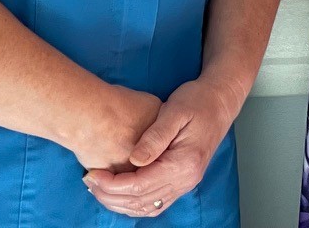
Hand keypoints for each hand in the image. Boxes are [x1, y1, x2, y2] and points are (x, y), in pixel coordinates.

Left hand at [84, 77, 242, 217]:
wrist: (221, 101)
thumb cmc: (198, 100)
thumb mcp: (175, 110)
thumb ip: (155, 136)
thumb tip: (134, 160)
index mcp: (184, 164)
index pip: (140, 185)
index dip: (112, 184)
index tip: (91, 174)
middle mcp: (186, 180)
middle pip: (140, 200)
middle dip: (110, 194)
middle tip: (88, 181)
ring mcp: (185, 183)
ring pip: (146, 207)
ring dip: (119, 202)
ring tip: (98, 188)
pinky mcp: (182, 181)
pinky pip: (155, 203)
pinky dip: (134, 204)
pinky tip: (119, 194)